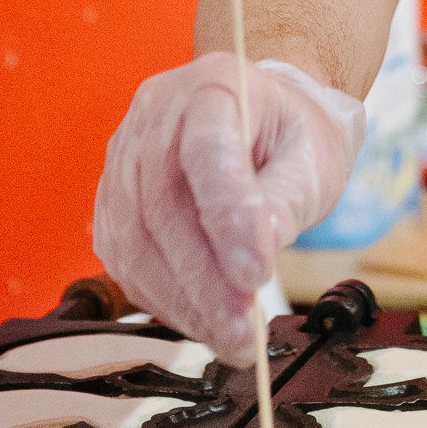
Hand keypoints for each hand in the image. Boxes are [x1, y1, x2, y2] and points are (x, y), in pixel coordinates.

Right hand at [94, 54, 367, 359]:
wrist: (259, 118)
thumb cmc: (288, 135)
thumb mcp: (313, 158)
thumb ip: (288, 199)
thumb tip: (259, 250)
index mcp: (212, 89)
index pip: (207, 151)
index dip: (227, 216)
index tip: (256, 275)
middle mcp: (155, 118)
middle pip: (162, 206)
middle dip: (204, 281)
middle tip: (244, 332)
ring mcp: (125, 160)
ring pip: (135, 240)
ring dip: (183, 300)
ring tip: (231, 338)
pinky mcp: (113, 203)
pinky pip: (125, 259)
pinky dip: (163, 299)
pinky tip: (201, 321)